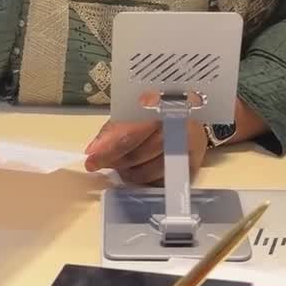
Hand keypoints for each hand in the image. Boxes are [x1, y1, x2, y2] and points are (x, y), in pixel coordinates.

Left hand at [84, 117, 207, 185]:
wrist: (194, 114)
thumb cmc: (159, 111)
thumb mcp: (134, 112)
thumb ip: (113, 130)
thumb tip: (92, 151)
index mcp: (161, 105)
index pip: (131, 133)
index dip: (110, 148)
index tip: (92, 158)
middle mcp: (178, 124)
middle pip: (139, 154)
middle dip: (115, 161)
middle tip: (99, 163)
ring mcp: (188, 145)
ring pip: (150, 170)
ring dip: (129, 172)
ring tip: (120, 166)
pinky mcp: (193, 163)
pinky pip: (162, 180)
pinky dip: (146, 179)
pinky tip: (138, 170)